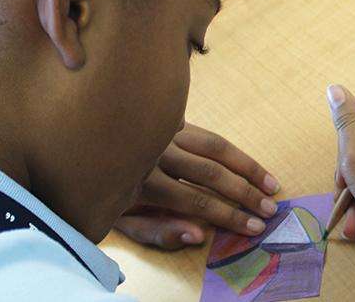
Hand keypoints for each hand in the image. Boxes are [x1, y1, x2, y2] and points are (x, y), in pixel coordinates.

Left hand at [113, 124, 280, 248]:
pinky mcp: (170, 118)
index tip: (254, 228)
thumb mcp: (123, 222)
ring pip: (215, 145)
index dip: (229, 216)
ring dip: (247, 166)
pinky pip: (206, 133)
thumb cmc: (104, 193)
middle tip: (271, 209)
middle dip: (245, 193)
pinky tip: (248, 164)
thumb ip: (159, 232)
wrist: (83, 150)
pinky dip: (229, 149)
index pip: (196, 201)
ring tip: (271, 184)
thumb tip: (198, 236)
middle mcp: (156, 151)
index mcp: (142, 181)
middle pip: (211, 173)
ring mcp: (164, 130)